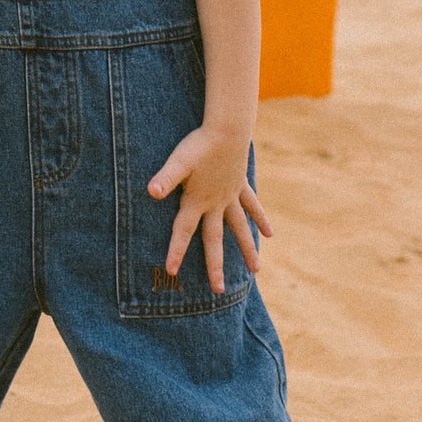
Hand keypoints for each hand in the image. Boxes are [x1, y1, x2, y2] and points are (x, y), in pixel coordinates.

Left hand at [148, 125, 272, 292]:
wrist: (228, 130)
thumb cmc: (200, 145)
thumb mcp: (178, 161)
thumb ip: (166, 178)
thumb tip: (151, 192)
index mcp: (197, 201)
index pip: (184, 231)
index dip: (176, 250)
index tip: (171, 272)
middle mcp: (215, 203)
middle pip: (214, 239)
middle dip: (215, 265)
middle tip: (218, 290)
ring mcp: (230, 196)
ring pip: (239, 228)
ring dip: (247, 249)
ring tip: (256, 270)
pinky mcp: (240, 185)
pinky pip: (252, 205)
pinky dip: (260, 219)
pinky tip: (270, 234)